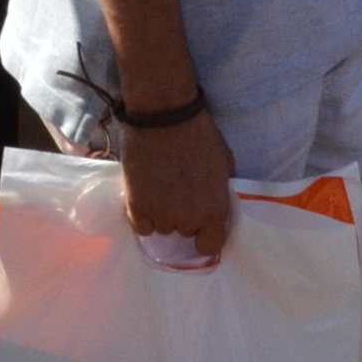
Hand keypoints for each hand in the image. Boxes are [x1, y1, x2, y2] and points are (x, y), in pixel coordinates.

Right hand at [118, 105, 233, 264]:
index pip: (210, 246)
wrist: (164, 115)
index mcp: (214, 210)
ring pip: (162, 227)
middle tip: (180, 192)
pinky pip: (141, 226)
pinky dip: (143, 215)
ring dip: (162, 213)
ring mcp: (159, 213)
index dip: (206, 235)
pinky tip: (146, 197)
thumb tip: (217, 200)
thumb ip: (221, 189)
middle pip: (185, 232)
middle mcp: (187, 218)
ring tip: (161, 188)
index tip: (201, 224)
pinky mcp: (135, 204)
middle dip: (184, 215)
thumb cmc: (200, 134)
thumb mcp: (225, 162)